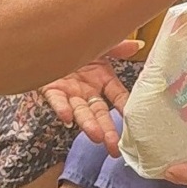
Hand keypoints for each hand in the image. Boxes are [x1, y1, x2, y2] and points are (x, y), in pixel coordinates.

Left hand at [42, 40, 142, 155]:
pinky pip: (57, 101)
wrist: (47, 39)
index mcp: (102, 79)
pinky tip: (67, 118)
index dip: (126, 108)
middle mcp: (87, 90)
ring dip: (88, 125)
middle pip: (100, 113)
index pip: (118, 97)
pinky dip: (62, 109)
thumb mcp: (100, 44)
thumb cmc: (75, 41)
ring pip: (81, 112)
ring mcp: (70, 92)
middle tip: (115, 147)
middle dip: (107, 130)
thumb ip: (118, 47)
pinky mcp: (51, 89)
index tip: (135, 122)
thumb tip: (138, 45)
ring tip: (97, 137)